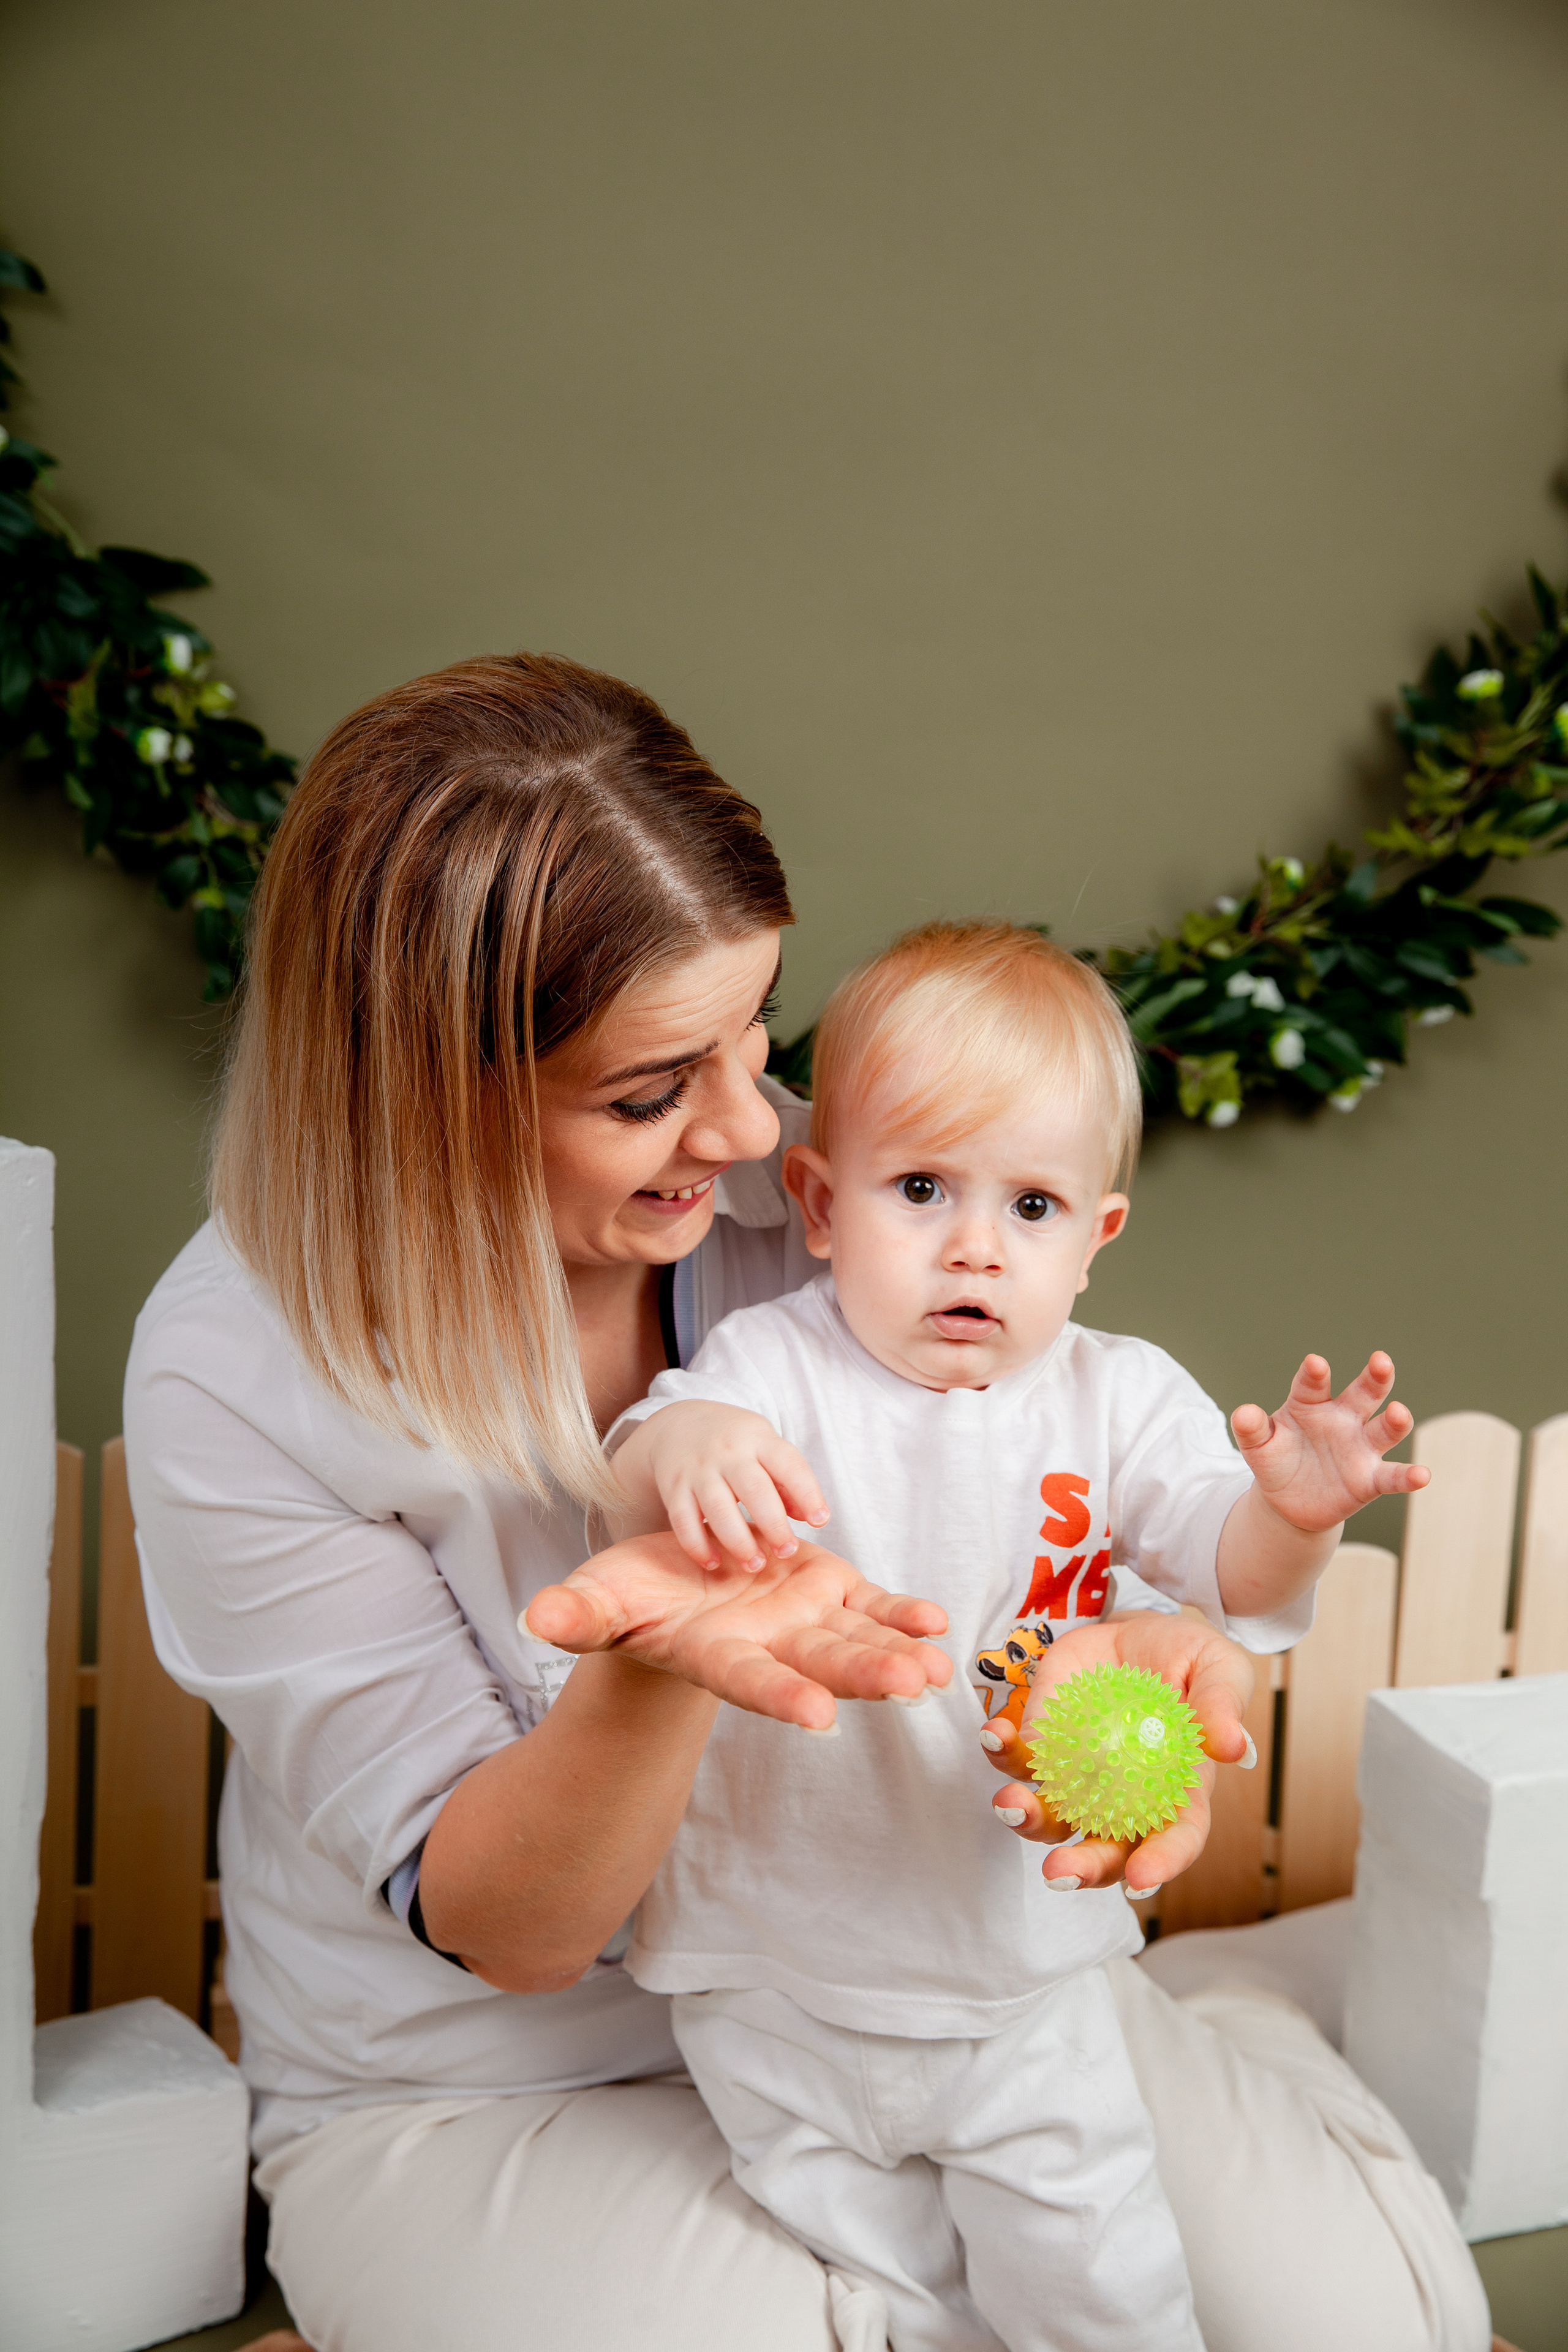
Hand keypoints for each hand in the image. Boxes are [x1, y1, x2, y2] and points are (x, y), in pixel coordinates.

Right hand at [525, 1532, 950, 1729]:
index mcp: (714, 1655)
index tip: (817, 1716)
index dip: (781, 1696)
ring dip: (897, 1654)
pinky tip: (936, 1625)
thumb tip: (536, 1618)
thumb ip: (576, 1613)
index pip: (749, 1681)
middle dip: (863, 1677)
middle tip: (908, 1687)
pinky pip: (872, 1609)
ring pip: (856, 1642)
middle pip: (819, 1667)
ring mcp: (803, 1622)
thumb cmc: (630, 1598)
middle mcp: (768, 1648)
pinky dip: (902, 1616)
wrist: (674, 1583)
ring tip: (938, 1668)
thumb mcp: (598, 1599)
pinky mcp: (828, 1592)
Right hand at [616, 1400, 830, 1570]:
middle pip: (754, 1489)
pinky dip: (697, 1545)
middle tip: (787, 1552)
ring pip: (717, 1508)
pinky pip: (683, 1520)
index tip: (820, 1521)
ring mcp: (698, 1469)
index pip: (788, 1464)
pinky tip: (712, 1563)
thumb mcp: (766, 1448)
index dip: (807, 1493)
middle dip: (773, 1525)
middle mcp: (729, 1453)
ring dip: (738, 1541)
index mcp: (759, 1440)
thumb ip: (788, 1481)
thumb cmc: (737, 1444)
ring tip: (755, 1565)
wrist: (680, 1424)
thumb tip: (811, 1518)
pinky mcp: (674, 1487)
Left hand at [979, 1611, 1254, 1894]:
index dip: (1161, 1864)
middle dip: (1081, 1870)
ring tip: (1010, 1804)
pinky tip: (995, 1735)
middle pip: (1104, 1849)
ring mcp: (1079, 1775)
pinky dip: (1002, 1754)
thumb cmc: (1187, 1657)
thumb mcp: (1218, 1667)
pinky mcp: (1044, 1742)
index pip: (1175, 1840)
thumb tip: (1233, 1747)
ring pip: (1050, 1817)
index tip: (1140, 1880)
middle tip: (1058, 1873)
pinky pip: (1018, 1760)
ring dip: (1027, 1819)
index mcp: (1179, 1791)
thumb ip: (1222, 1704)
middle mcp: (1125, 1798)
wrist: (1136, 1629)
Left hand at [1231, 1351, 1429, 1534]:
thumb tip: (1242, 1413)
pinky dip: (1409, 1476)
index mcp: (1310, 1404)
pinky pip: (1392, 1476)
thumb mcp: (1259, 1447)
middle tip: (1381, 1361)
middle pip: (1362, 1394)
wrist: (1289, 1501)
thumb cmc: (1276, 1461)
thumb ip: (1252, 1430)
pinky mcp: (1370, 1479)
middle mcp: (1342, 1419)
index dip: (1314, 1374)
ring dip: (1394, 1421)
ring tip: (1398, 1412)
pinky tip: (1423, 1474)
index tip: (1315, 1363)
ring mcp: (1360, 1448)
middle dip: (1373, 1378)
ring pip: (1383, 1430)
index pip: (1313, 1384)